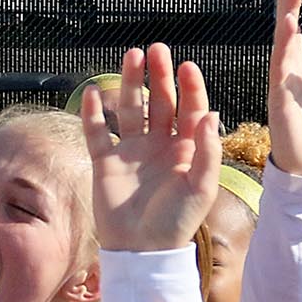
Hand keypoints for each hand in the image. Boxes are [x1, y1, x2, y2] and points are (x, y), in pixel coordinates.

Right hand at [81, 43, 222, 252]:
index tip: (186, 67)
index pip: (190, 109)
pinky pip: (97, 133)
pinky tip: (92, 92)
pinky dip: (93, 113)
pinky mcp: (105, 163)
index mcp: (185, 149)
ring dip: (130, 83)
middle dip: (158, 75)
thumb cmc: (176, 223)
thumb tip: (209, 113)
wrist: (142, 251)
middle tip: (157, 50)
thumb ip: (206, 151)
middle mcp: (159, 145)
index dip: (189, 87)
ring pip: (130, 109)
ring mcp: (131, 152)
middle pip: (160, 102)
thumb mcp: (201, 187)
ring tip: (131, 56)